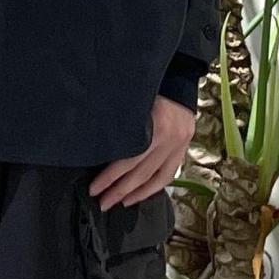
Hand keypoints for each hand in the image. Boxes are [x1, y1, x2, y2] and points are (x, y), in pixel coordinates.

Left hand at [87, 93, 192, 210]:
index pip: (127, 160)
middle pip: (139, 172)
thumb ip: (118, 123)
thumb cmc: (151, 86)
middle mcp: (167, 137)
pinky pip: (168, 174)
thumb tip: (96, 145)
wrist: (178, 76)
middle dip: (118, 190)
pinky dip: (153, 188)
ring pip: (154, 178)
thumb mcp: (131, 100)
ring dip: (134, 194)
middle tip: (102, 202)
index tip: (94, 188)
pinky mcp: (184, 147)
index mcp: (153, 125)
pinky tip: (139, 195)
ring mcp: (178, 144)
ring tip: (117, 203)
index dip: (109, 177)